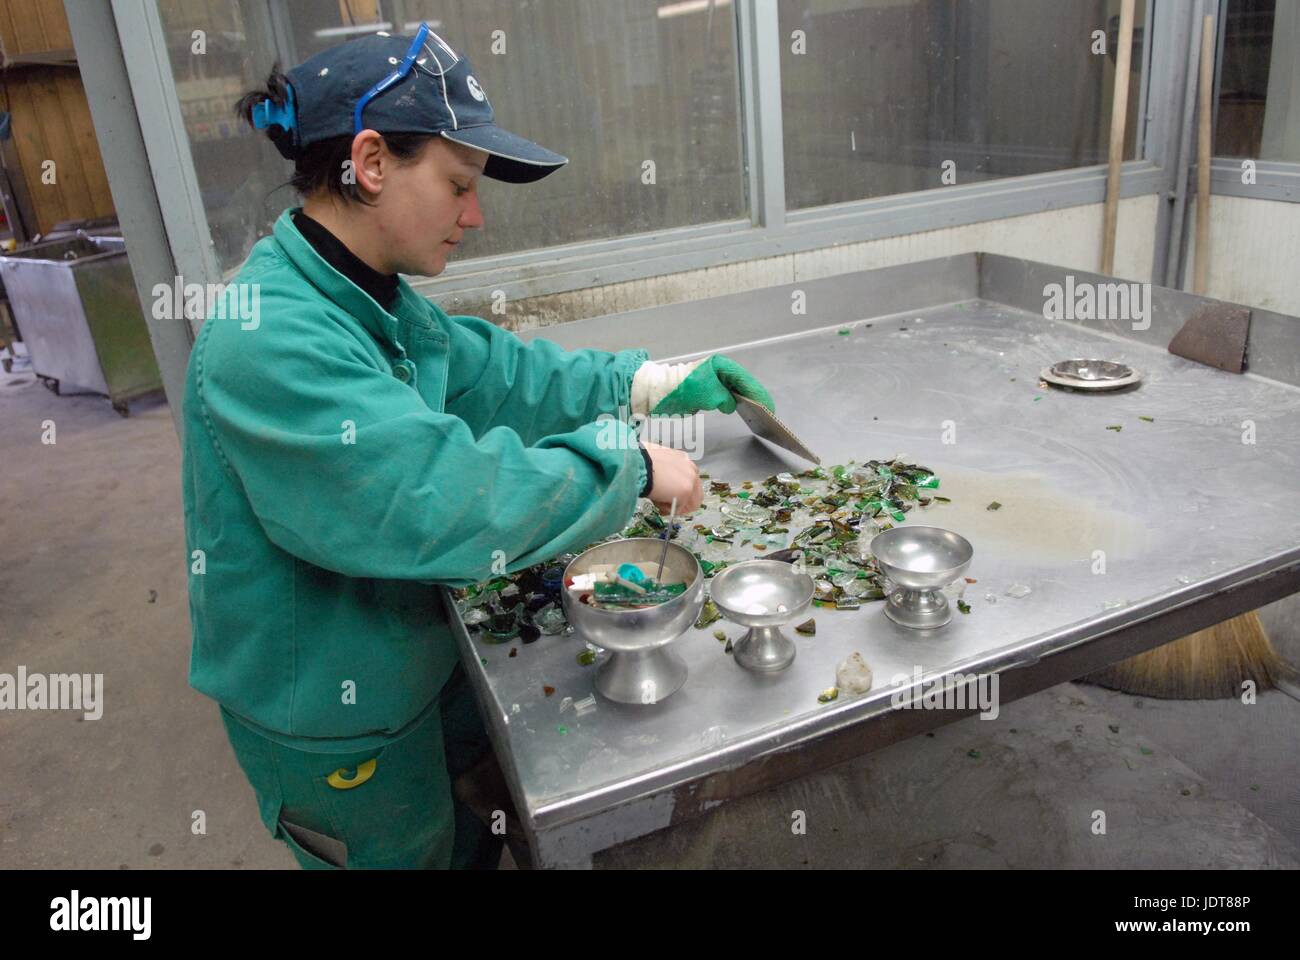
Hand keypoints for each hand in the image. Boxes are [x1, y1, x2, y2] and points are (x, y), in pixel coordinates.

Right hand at [643, 442, 702, 513]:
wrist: (638, 465)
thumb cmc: (640, 463)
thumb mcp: (657, 464)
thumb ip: (666, 472)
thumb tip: (662, 482)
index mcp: (684, 460)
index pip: (691, 483)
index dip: (681, 494)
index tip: (669, 499)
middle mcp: (691, 469)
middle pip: (696, 496)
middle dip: (682, 504)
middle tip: (667, 507)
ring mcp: (690, 480)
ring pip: (690, 505)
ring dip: (675, 507)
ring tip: (659, 503)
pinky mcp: (686, 490)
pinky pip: (679, 509)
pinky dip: (667, 509)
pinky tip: (656, 501)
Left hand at [651, 354, 773, 415]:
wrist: (659, 390)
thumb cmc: (681, 389)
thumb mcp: (706, 394)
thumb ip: (723, 398)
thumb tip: (731, 405)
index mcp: (720, 366)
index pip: (745, 380)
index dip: (758, 394)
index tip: (768, 407)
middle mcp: (720, 370)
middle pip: (743, 384)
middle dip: (755, 397)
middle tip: (768, 413)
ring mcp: (715, 379)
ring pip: (737, 390)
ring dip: (747, 401)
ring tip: (759, 414)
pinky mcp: (709, 389)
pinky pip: (728, 395)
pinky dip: (736, 403)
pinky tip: (743, 411)